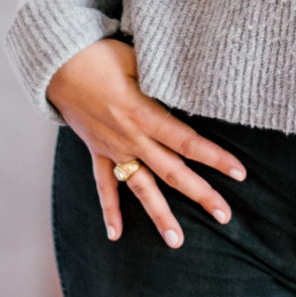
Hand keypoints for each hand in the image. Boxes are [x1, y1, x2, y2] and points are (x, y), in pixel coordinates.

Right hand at [45, 38, 245, 250]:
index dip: (215, 157)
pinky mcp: (97, 150)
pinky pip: (104, 185)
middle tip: (225, 216)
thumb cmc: (100, 54)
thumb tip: (189, 82)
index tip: (239, 172)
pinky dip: (110, 210)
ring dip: (160, 214)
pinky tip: (115, 236)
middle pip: (172, 171)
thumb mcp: (136, 59)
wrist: (56, 64)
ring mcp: (113, 148)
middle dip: (200, 194)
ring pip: (141, 187)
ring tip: (177, 241)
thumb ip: (162, 77)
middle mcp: (131, 138)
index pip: (187, 141)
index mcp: (143, 114)